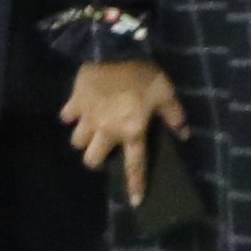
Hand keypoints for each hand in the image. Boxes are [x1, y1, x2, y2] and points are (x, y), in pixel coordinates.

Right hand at [66, 56, 186, 199]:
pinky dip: (70, 116)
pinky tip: (76, 111)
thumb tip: (184, 134)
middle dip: (96, 160)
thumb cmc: (143, 73)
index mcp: (132, 131)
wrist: (113, 48)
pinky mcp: (74, 102)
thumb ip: (174, 115)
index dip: (135, 184)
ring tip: (90, 130)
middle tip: (104, 150)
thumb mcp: (166, 92)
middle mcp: (107, 131)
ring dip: (83, 139)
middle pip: (91, 160)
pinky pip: (67, 116)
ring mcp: (87, 118)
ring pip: (76, 142)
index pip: (135, 164)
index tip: (134, 202)